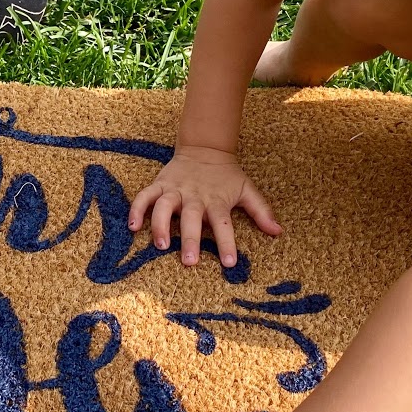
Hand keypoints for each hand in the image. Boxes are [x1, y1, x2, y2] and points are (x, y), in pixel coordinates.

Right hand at [128, 145, 280, 266]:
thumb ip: (261, 212)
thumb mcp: (246, 190)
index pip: (223, 224)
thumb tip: (278, 232)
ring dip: (160, 226)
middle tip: (190, 262)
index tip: (229, 263)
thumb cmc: (227, 175)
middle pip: (191, 218)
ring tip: (160, 246)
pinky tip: (133, 227)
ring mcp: (175, 190)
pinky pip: (144, 196)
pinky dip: (136, 210)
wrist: (205, 147)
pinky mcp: (160, 184)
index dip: (227, 243)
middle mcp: (195, 196)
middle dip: (190, 239)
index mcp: (216, 200)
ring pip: (163, 206)